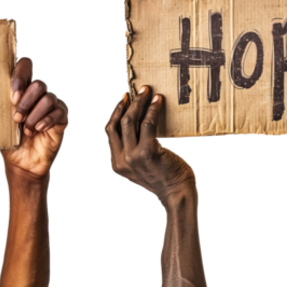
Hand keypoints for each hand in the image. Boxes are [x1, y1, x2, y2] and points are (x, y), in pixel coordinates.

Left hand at [1, 55, 69, 180]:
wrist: (21, 162)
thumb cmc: (8, 139)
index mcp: (21, 88)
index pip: (25, 65)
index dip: (20, 75)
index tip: (13, 96)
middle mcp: (38, 93)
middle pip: (38, 83)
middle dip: (26, 101)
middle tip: (17, 118)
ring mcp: (51, 104)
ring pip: (48, 97)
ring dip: (34, 115)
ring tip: (26, 130)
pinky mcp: (61, 117)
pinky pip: (59, 110)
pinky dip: (47, 120)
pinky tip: (38, 130)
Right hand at [105, 85, 195, 200]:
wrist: (177, 195)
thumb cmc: (164, 179)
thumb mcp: (140, 169)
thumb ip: (133, 154)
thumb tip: (138, 127)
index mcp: (116, 164)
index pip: (109, 132)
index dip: (114, 113)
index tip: (123, 100)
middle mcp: (120, 160)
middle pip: (115, 124)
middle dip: (124, 104)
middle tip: (134, 91)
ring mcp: (133, 157)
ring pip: (129, 121)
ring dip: (138, 103)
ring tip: (147, 92)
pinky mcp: (148, 152)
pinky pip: (148, 124)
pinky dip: (152, 110)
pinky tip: (158, 101)